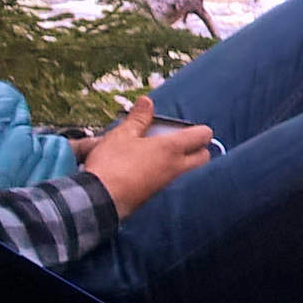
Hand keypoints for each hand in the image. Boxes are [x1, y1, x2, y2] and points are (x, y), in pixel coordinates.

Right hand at [75, 93, 213, 218]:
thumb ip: (138, 118)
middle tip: (178, 140)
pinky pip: (171, 183)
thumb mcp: (122, 135)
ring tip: (158, 153)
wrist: (99, 200)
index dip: (200, 130)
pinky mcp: (156, 198)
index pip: (203, 136)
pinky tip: (147, 170)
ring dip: (181, 162)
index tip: (188, 127)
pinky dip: (166, 174)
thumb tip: (147, 101)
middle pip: (203, 157)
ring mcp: (168, 185)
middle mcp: (176, 168)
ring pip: (188, 171)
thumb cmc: (112, 164)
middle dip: (197, 148)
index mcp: (171, 148)